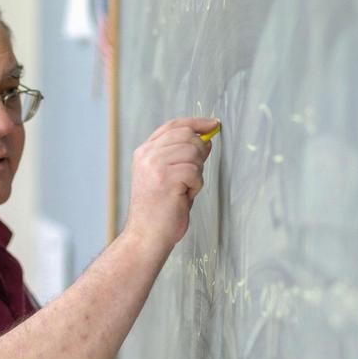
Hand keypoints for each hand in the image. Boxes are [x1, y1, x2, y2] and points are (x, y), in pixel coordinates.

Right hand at [124, 117, 217, 254]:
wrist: (146, 236)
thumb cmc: (159, 210)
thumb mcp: (167, 176)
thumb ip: (182, 157)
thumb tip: (205, 141)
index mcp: (145, 152)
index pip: (173, 125)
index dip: (196, 122)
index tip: (212, 124)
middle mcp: (147, 155)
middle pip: (186, 135)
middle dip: (199, 151)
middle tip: (195, 173)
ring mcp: (155, 165)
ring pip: (193, 152)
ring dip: (197, 172)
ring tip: (185, 189)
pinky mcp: (166, 178)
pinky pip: (194, 172)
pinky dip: (195, 185)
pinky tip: (184, 196)